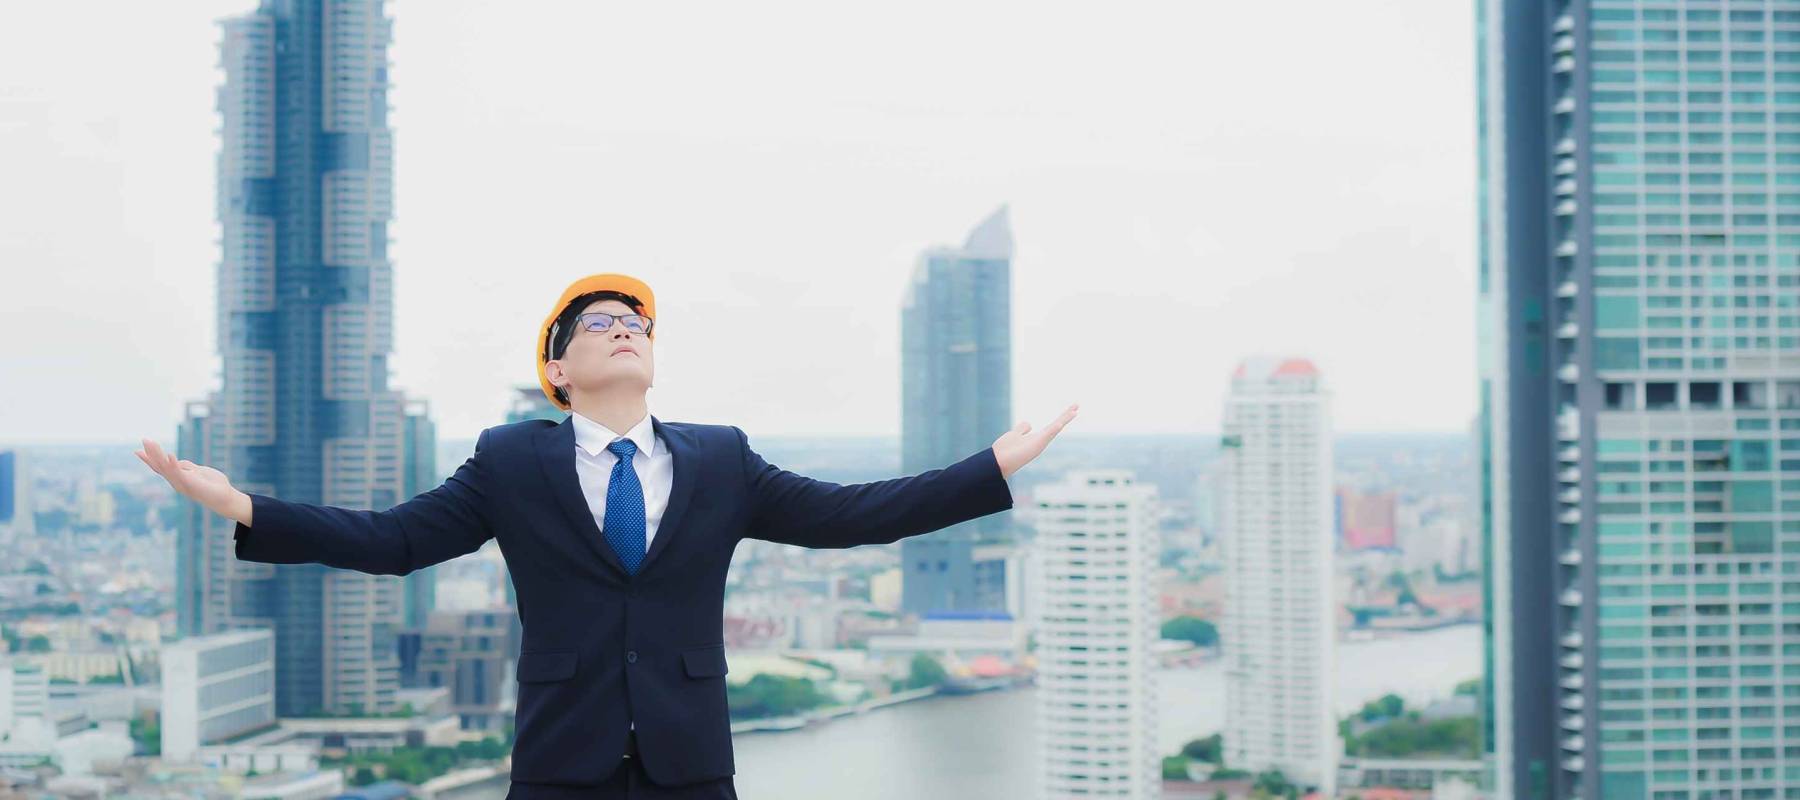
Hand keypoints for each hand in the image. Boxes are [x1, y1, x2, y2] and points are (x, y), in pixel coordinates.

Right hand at [136, 438, 252, 524]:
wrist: (224, 498)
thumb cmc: (213, 485)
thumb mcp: (198, 471)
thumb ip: (187, 466)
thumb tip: (175, 458)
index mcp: (177, 478)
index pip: (160, 467)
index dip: (149, 459)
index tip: (137, 451)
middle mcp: (176, 482)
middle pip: (159, 466)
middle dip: (151, 452)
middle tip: (144, 439)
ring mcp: (181, 483)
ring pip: (166, 467)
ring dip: (158, 454)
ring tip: (151, 442)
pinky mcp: (190, 483)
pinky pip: (179, 472)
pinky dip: (174, 463)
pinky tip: (169, 454)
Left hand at [990, 402, 1077, 479]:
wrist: (998, 463)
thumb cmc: (1004, 451)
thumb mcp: (1015, 434)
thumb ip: (1022, 429)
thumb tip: (1029, 424)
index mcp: (1037, 439)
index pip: (1052, 426)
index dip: (1062, 417)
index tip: (1071, 410)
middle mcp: (1040, 441)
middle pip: (1056, 425)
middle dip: (1066, 415)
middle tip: (1077, 405)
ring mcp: (1039, 443)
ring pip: (1055, 428)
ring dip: (1065, 418)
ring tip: (1075, 410)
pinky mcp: (1036, 444)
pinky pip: (1048, 433)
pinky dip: (1055, 427)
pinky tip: (1060, 422)